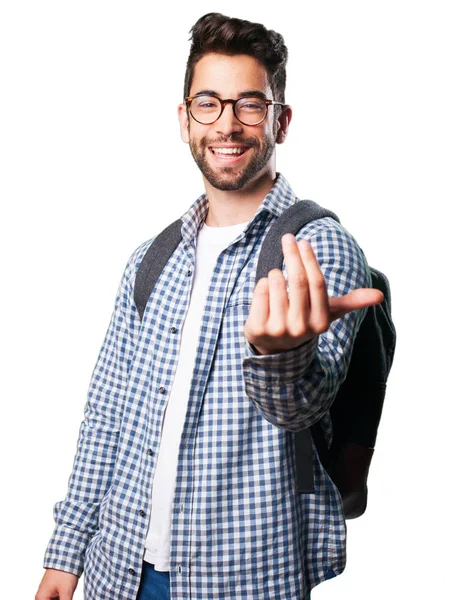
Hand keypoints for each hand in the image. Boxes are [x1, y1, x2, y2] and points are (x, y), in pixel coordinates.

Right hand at [35, 568, 78, 599]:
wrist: (68, 556)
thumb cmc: (64, 571)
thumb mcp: (66, 591)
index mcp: (41, 598)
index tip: (64, 598)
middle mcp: (42, 596)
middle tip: (67, 596)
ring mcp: (49, 593)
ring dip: (63, 599)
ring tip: (67, 594)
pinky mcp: (55, 590)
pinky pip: (58, 599)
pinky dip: (63, 598)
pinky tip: (68, 595)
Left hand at [244, 234, 383, 354]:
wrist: (275, 347)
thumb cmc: (305, 319)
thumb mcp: (328, 312)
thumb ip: (352, 302)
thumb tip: (380, 295)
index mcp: (321, 322)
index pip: (317, 283)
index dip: (309, 259)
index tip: (302, 242)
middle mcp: (301, 328)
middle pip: (297, 280)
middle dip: (291, 254)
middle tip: (287, 238)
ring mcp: (278, 329)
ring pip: (276, 282)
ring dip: (275, 272)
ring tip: (277, 276)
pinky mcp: (258, 328)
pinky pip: (260, 291)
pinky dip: (262, 284)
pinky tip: (266, 290)